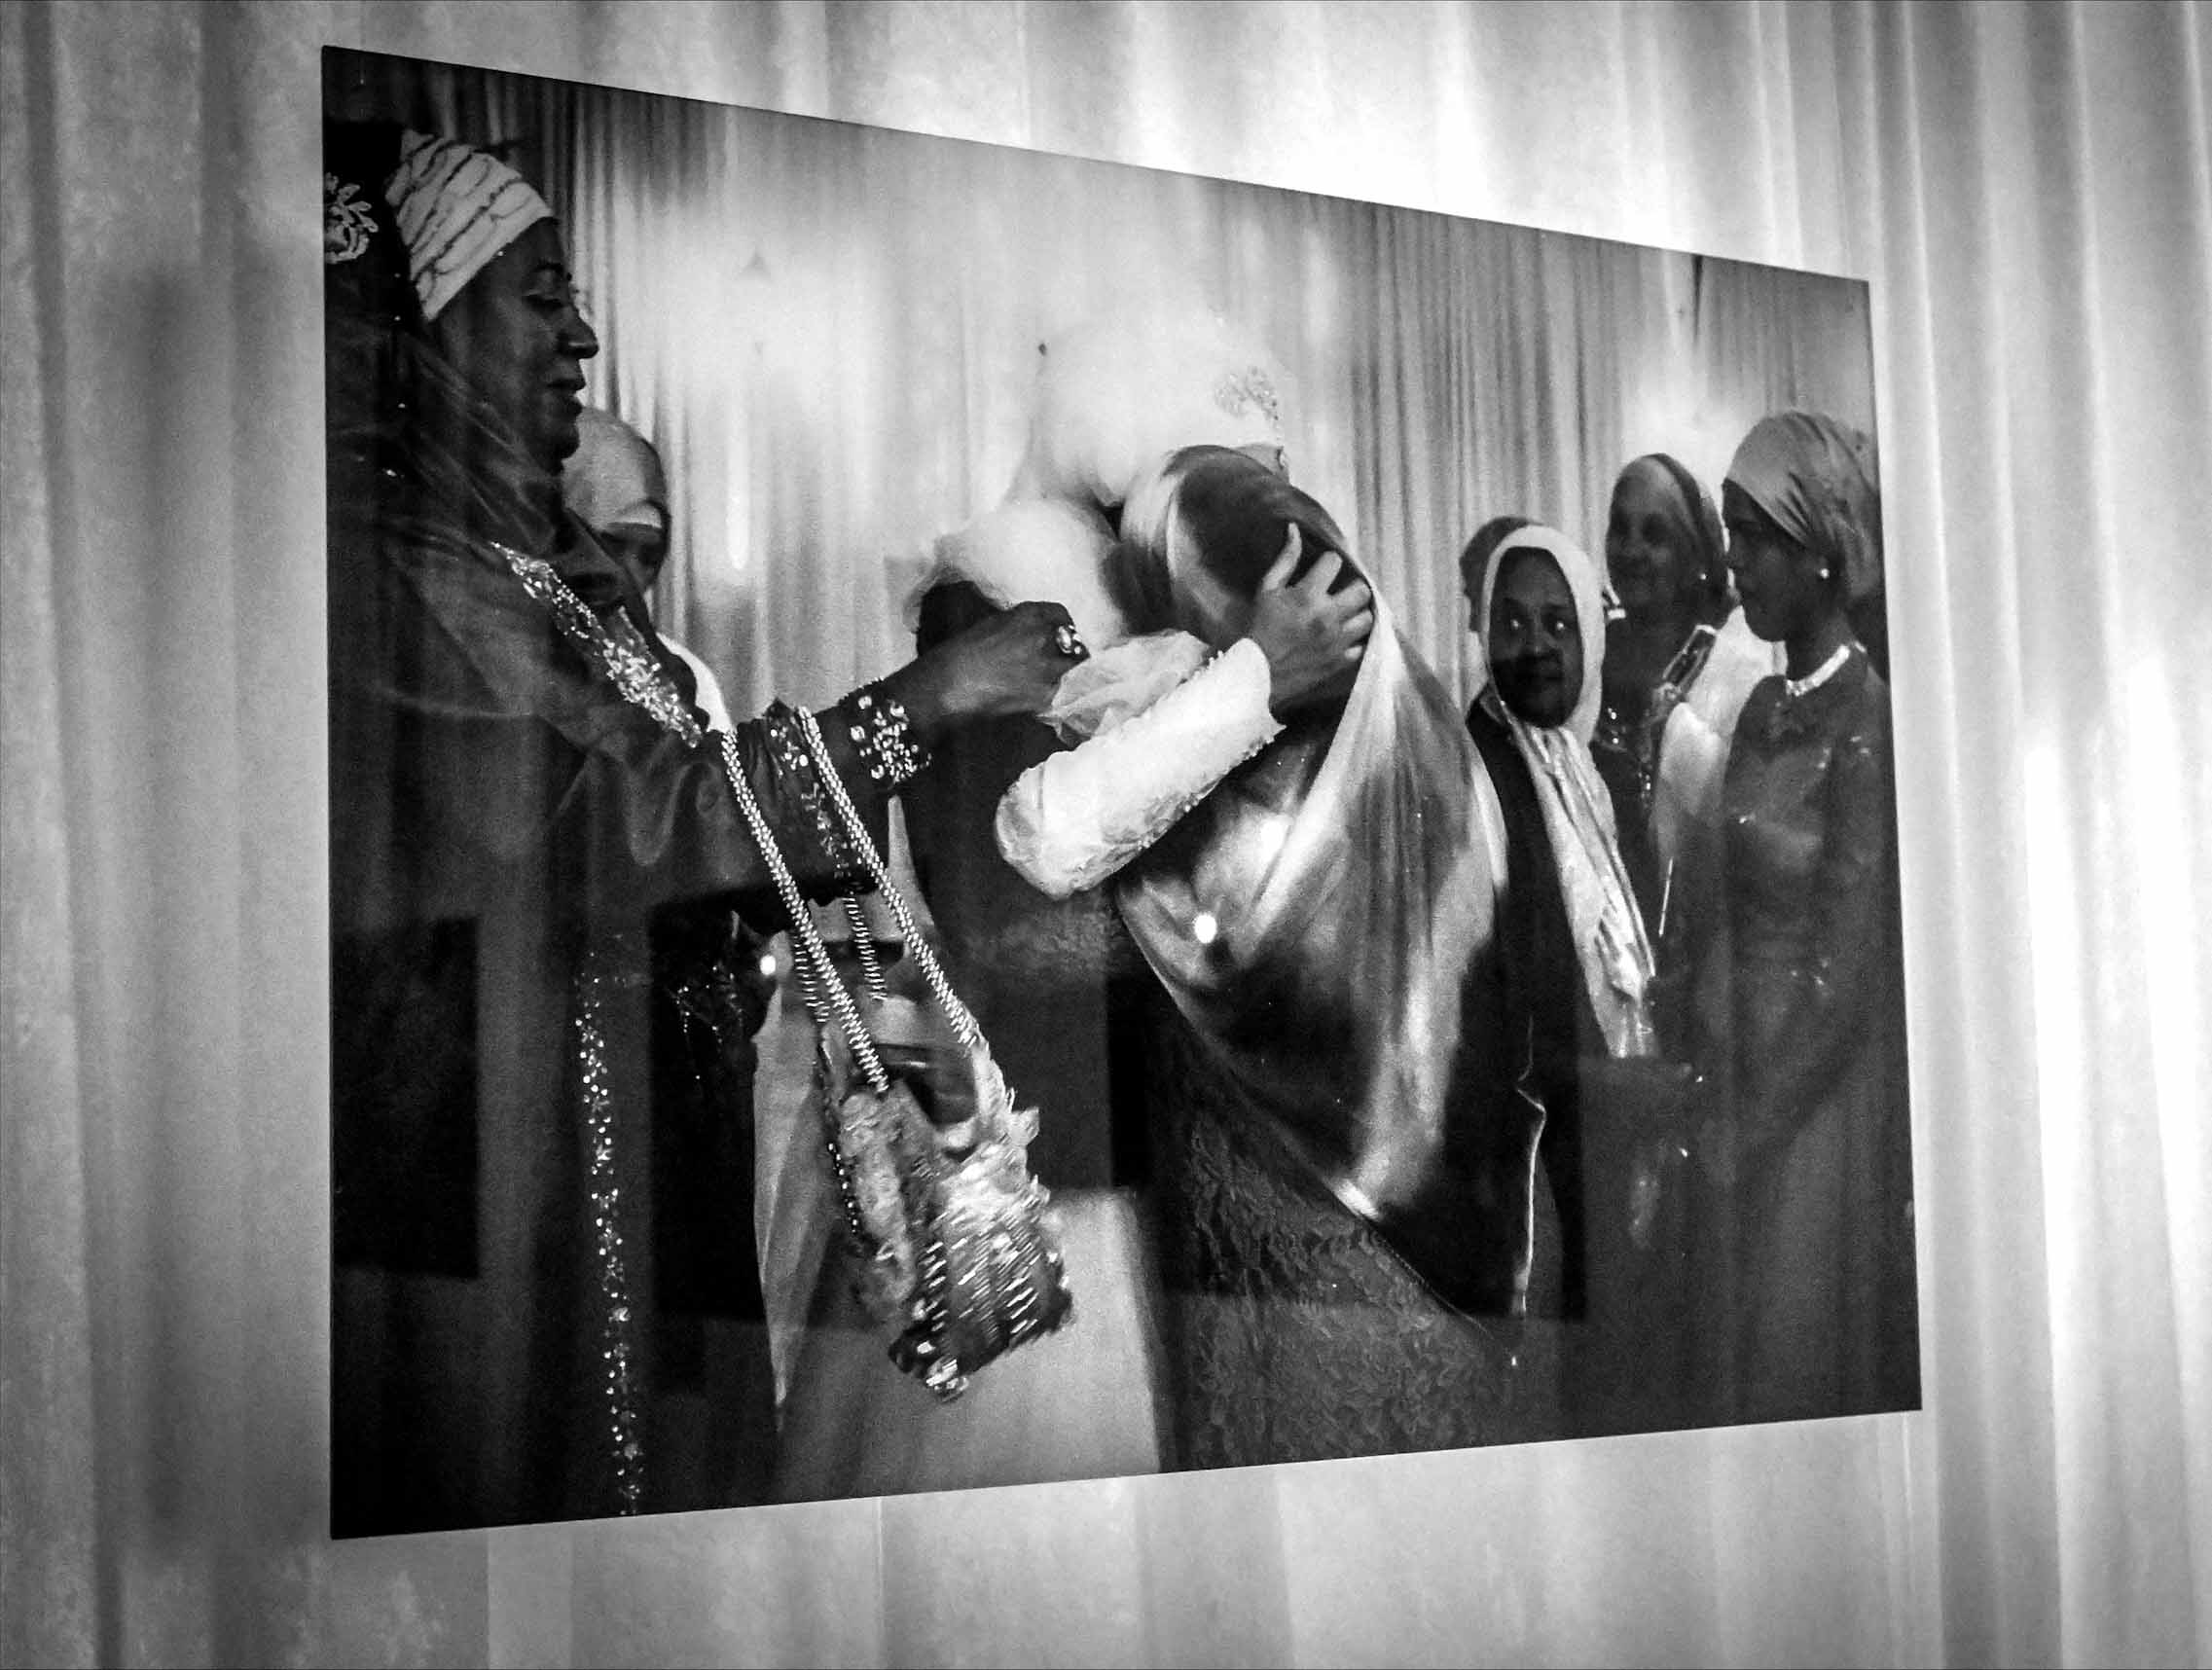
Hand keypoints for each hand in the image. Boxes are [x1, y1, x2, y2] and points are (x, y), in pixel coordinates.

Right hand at [880, 599, 1083, 736]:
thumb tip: (1029, 632)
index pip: (1062, 615)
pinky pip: (1062, 693)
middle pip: (1073, 643)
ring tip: (1054, 681)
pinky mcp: (1045, 695)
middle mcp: (1045, 637)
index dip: (1063, 626)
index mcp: (1029, 615)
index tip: (1062, 635)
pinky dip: (1057, 696)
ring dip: (1066, 674)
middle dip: (1069, 650)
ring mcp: (1048, 667)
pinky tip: (1044, 698)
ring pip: (1073, 669)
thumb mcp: (990, 625)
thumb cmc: (958, 653)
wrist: (946, 686)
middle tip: (1061, 660)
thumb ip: (1017, 625)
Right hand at [1243, 527, 1373, 713]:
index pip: (1334, 563)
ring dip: (1358, 612)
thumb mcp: (1267, 590)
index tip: (1322, 569)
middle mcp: (1328, 616)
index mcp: (1308, 595)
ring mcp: (1337, 641)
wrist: (1258, 672)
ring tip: (1345, 613)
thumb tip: (1295, 529)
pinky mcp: (1340, 661)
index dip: (1328, 562)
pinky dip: (1355, 639)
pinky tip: (1343, 636)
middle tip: (1341, 590)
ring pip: (1368, 618)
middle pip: (1362, 590)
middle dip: (1353, 586)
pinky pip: (1362, 645)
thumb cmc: (1260, 627)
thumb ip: (1285, 559)